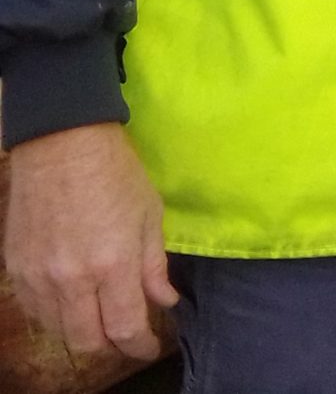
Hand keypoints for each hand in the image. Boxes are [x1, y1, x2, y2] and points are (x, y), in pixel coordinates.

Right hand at [3, 123, 177, 361]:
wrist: (61, 144)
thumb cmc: (116, 174)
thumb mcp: (150, 215)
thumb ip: (154, 266)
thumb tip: (164, 301)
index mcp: (112, 265)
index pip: (125, 328)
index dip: (140, 346)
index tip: (150, 346)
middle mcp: (71, 279)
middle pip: (87, 342)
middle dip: (112, 347)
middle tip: (127, 337)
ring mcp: (38, 276)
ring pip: (58, 330)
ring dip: (83, 332)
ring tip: (102, 319)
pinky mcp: (15, 268)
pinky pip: (35, 310)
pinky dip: (55, 316)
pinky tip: (72, 303)